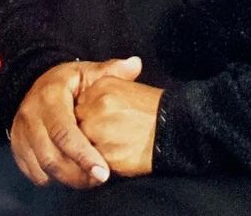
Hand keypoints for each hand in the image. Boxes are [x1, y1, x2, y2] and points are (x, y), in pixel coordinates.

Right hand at [9, 56, 138, 188]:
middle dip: (77, 173)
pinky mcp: (17, 148)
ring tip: (90, 180)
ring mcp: (21, 134)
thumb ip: (112, 70)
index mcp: (50, 96)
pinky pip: (33, 172)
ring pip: (42, 167)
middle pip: (51, 155)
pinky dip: (52, 179)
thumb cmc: (70, 82)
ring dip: (66, 178)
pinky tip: (71, 175)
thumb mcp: (89, 71)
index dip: (84, 154)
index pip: (65, 132)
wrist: (36, 84)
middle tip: (100, 179)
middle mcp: (31, 116)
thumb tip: (136, 65)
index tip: (104, 170)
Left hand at [75, 57, 161, 177]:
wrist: (174, 127)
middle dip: (84, 133)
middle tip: (101, 137)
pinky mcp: (102, 154)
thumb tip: (84, 106)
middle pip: (76, 124)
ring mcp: (98, 131)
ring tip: (108, 148)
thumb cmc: (153, 109)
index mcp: (102, 86)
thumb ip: (103, 94)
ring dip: (88, 150)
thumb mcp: (128, 88)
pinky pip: (89, 163)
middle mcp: (96, 106)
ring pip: (80, 145)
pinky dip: (96, 164)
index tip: (96, 122)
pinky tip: (111, 157)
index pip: (78, 104)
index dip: (86, 116)